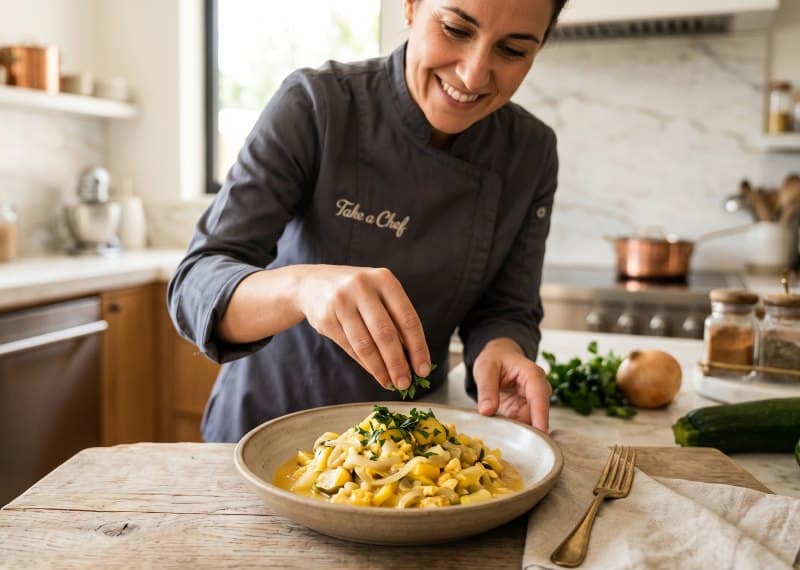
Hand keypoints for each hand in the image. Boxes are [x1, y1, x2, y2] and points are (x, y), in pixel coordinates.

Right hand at [296, 265, 429, 390]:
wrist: (311, 283)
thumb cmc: (357, 292)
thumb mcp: (379, 294)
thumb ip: (395, 319)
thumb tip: (413, 358)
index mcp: (384, 280)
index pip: (407, 319)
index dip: (418, 348)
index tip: (423, 369)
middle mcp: (362, 287)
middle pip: (386, 333)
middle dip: (398, 363)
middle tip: (406, 383)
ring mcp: (341, 302)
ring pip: (365, 344)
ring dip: (380, 369)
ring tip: (390, 383)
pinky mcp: (325, 318)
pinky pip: (349, 347)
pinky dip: (365, 364)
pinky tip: (375, 373)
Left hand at [472, 338, 550, 431]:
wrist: (498, 357)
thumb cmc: (495, 359)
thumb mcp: (485, 369)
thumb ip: (486, 388)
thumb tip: (487, 410)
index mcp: (532, 374)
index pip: (539, 396)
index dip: (540, 415)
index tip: (540, 432)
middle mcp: (538, 389)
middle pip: (539, 413)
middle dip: (530, 430)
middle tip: (516, 444)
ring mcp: (533, 402)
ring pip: (532, 423)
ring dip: (520, 433)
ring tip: (505, 440)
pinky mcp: (525, 412)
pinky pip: (523, 425)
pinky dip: (514, 432)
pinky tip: (504, 436)